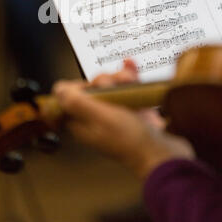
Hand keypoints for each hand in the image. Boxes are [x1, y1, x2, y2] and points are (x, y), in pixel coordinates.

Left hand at [53, 60, 194, 182]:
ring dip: (123, 78)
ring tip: (133, 82)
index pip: (71, 99)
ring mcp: (118, 114)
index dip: (80, 87)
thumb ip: (77, 103)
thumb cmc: (131, 140)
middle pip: (95, 88)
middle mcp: (99, 119)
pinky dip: (131, 76)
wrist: (165, 155)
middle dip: (107, 81)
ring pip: (114, 85)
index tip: (94, 88)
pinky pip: (130, 87)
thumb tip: (57, 89)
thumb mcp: (100, 118)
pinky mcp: (136, 110)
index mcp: (83, 124)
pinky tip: (132, 66)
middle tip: (118, 88)